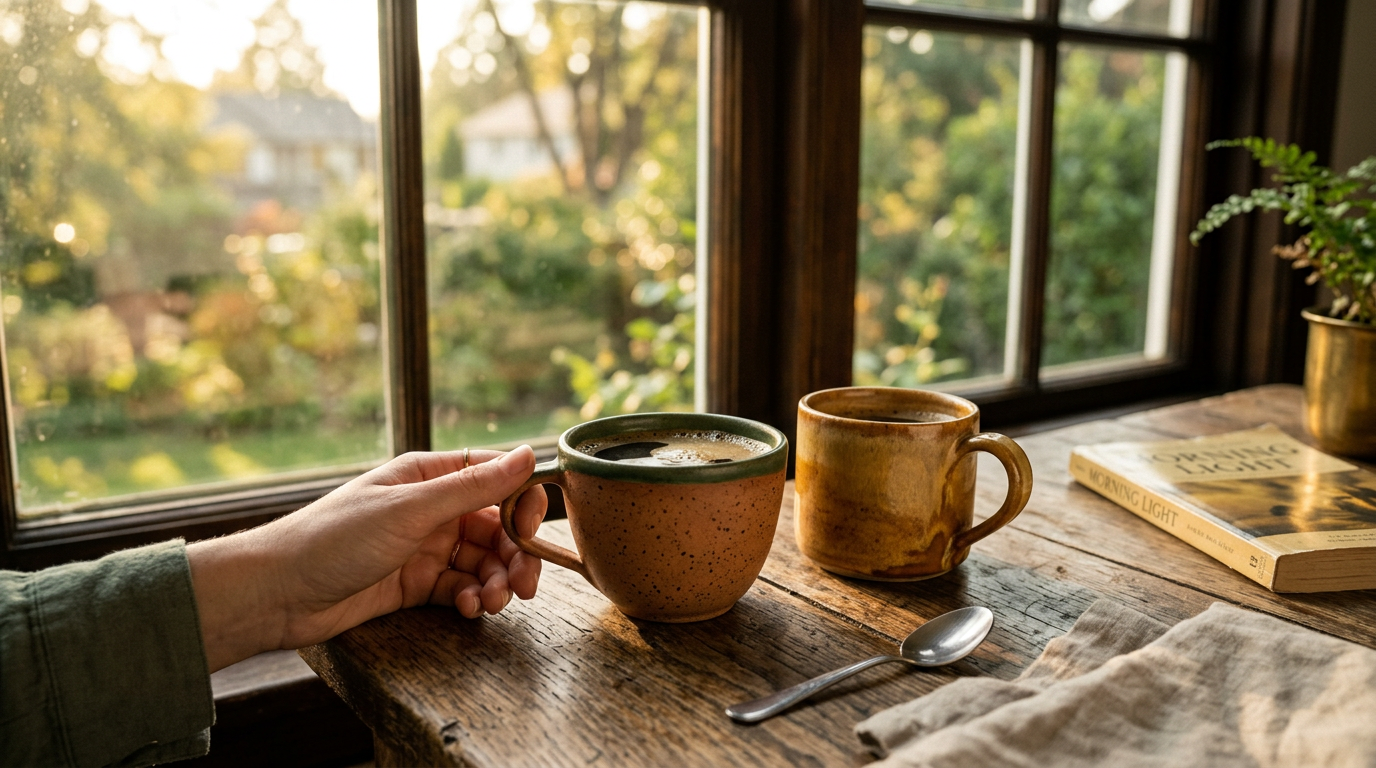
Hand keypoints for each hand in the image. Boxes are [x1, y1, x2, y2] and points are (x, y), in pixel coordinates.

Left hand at [188, 446, 546, 671]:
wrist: (277, 593)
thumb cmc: (332, 539)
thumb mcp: (410, 510)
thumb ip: (473, 487)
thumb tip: (526, 455)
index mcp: (428, 475)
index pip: (494, 477)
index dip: (522, 501)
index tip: (534, 529)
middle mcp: (430, 508)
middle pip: (496, 525)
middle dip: (515, 554)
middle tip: (525, 584)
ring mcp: (423, 547)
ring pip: (482, 560)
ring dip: (497, 581)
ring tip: (493, 602)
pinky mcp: (414, 583)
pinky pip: (460, 586)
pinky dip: (472, 598)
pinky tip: (469, 608)